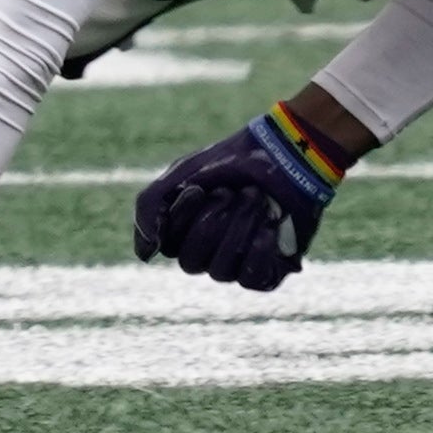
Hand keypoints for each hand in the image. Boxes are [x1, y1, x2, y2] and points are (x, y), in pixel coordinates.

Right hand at [135, 103, 352, 291]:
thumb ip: (148, 207)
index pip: (168, 246)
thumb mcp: (181, 173)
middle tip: (234, 192)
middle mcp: (208, 253)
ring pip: (221, 271)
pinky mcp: (268, 269)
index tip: (200, 189)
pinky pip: (251, 280)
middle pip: (192, 263)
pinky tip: (269, 228)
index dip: (183, 218)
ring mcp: (237, 263)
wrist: (286, 152)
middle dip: (213, 222)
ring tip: (257, 198)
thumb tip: (147, 254)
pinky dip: (258, 251)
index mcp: (183, 233)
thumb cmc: (232, 160)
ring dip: (239, 228)